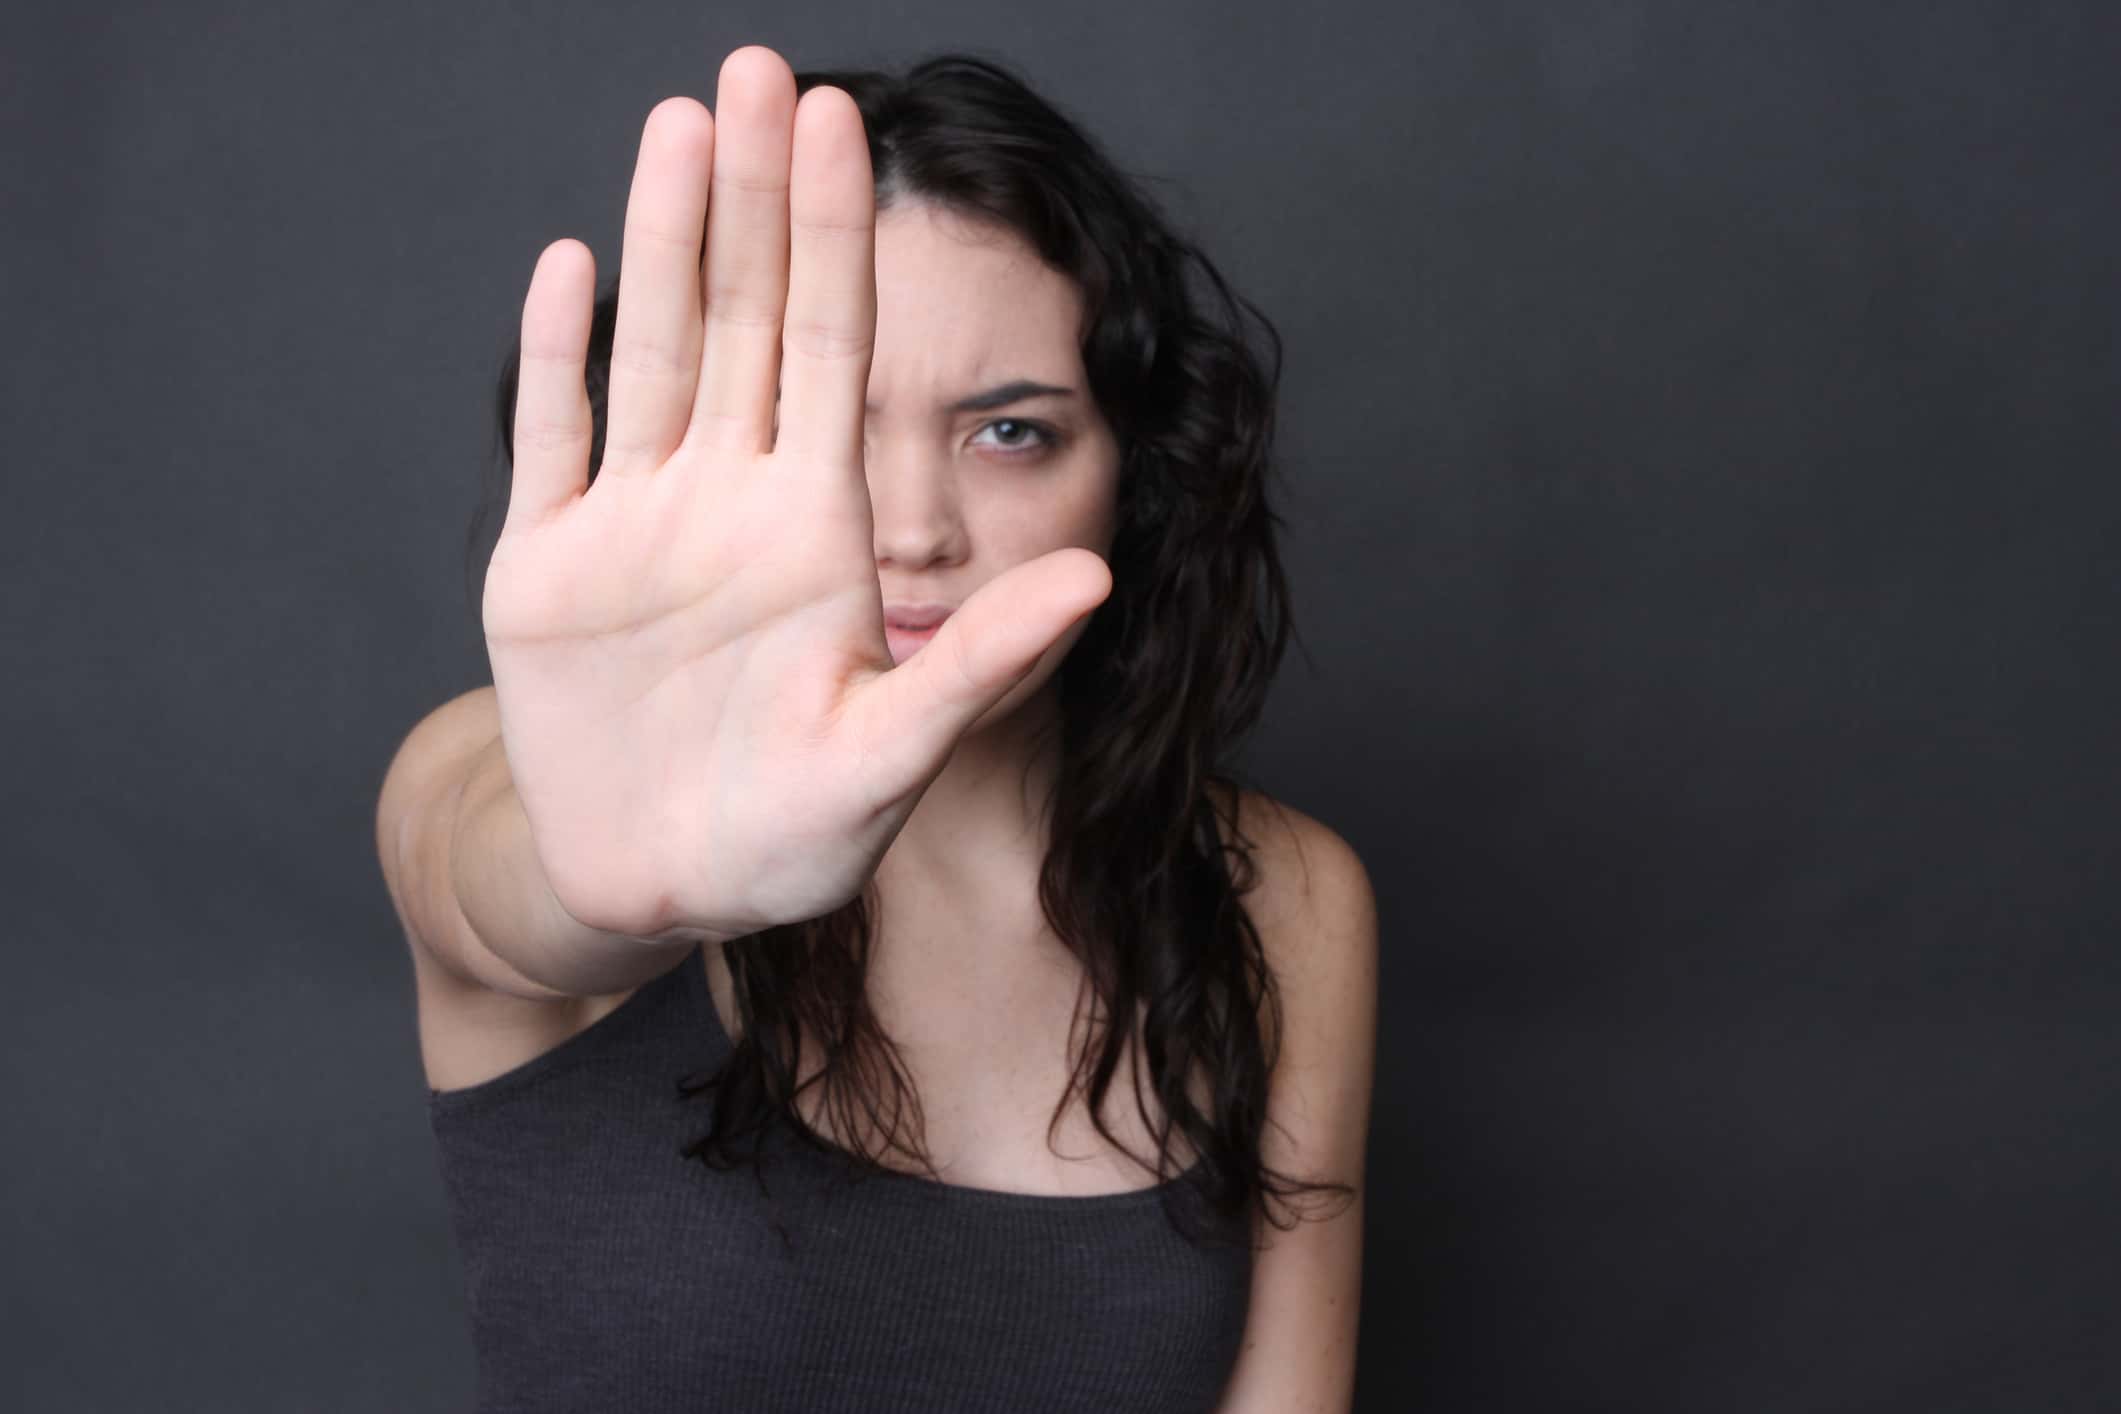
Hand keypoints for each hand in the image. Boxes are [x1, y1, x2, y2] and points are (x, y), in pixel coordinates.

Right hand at [480, 46, 1110, 941]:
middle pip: (745, 316)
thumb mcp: (892, 756)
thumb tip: (1094, 578)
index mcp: (816, 526)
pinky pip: (552, 439)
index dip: (837, 237)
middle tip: (756, 68)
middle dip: (753, 194)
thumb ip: (981, 668)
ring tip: (676, 122)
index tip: (845, 122)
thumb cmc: (792, 841)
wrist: (658, 891)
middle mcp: (730, 499)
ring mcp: (635, 524)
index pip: (833, 348)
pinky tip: (566, 264)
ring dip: (660, 237)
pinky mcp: (545, 567)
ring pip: (652, 349)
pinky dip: (554, 356)